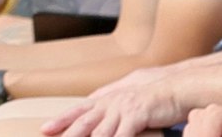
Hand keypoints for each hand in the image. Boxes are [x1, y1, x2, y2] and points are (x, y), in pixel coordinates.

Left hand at [44, 82, 186, 136]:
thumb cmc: (154, 95)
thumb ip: (111, 101)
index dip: (62, 119)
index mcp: (107, 98)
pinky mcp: (136, 116)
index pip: (79, 110)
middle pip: (84, 121)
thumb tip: (96, 103)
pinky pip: (122, 135)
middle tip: (48, 136)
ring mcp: (122, 109)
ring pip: (99, 131)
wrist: (176, 88)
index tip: (45, 128)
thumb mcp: (127, 95)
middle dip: (66, 132)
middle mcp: (111, 103)